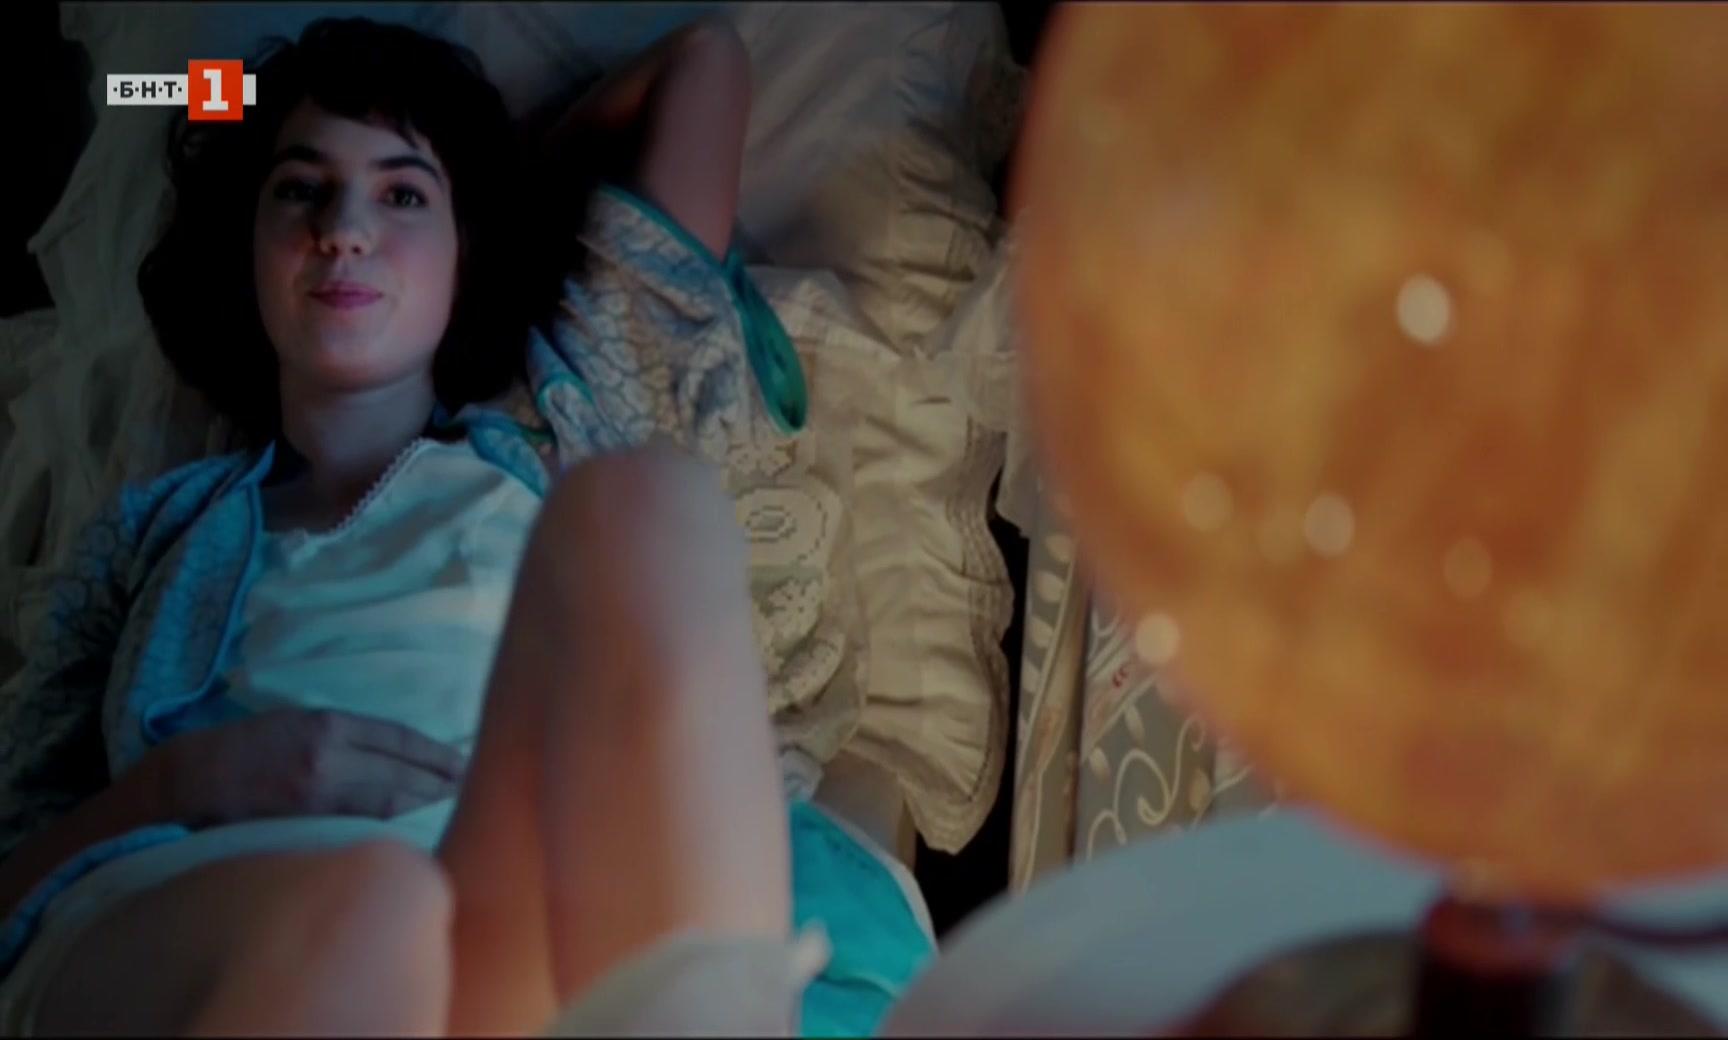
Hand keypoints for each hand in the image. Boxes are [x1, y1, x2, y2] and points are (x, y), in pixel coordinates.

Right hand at [139, 709, 466, 827]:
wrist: (181, 785)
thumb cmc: (237, 751)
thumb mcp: (291, 724)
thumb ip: (340, 736)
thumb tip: (391, 754)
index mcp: (325, 724)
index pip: (398, 738)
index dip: (434, 752)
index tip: (461, 759)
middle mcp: (328, 756)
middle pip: (401, 770)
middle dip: (439, 779)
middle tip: (471, 784)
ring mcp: (317, 794)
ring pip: (388, 800)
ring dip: (425, 802)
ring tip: (453, 803)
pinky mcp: (304, 826)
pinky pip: (361, 824)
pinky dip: (392, 824)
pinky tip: (412, 824)